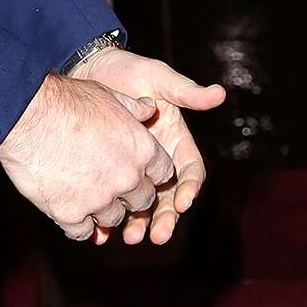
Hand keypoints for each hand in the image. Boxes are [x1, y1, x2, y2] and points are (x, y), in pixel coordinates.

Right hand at [0, 74, 175, 242]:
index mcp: (142, 150)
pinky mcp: (71, 214)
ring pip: (113, 218)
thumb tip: (149, 108)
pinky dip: (78, 225)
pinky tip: (70, 213)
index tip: (142, 174)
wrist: (28, 116)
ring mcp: (100, 199)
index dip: (152, 175)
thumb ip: (134, 108)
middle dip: (132, 197)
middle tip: (113, 189)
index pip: (163, 173)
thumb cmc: (67, 101)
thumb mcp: (109, 96)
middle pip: (143, 201)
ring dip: (104, 211)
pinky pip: (83, 232)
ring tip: (88, 199)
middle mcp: (127, 178)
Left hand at [70, 47, 225, 244]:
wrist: (87, 69)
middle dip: (166, 217)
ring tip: (131, 237)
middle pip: (169, 196)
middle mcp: (158, 160)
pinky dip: (112, 218)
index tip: (182, 202)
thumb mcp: (157, 78)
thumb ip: (186, 92)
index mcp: (176, 141)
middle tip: (158, 235)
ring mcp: (134, 169)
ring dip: (141, 223)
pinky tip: (103, 233)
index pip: (190, 171)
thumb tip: (219, 94)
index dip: (189, 188)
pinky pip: (115, 201)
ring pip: (143, 204)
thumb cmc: (126, 70)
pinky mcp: (110, 173)